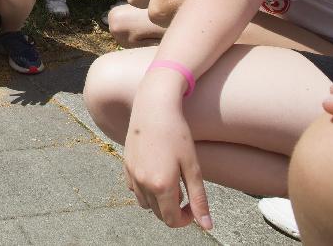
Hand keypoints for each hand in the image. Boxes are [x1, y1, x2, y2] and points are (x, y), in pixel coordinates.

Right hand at [123, 74, 211, 229]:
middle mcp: (143, 183)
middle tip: (186, 192)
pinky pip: (134, 189)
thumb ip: (198, 199)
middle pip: (159, 214)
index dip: (186, 219)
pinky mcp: (125, 165)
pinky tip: (156, 173)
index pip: (172, 220)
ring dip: (159, 201)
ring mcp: (131, 175)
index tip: (194, 206)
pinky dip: (145, 189)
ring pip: (145, 203)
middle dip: (174, 210)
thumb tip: (207, 226)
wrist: (153, 107)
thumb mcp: (192, 167)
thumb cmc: (177, 134)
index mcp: (162, 186)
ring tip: (171, 183)